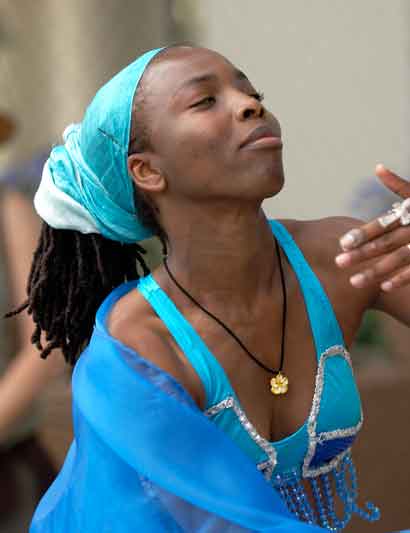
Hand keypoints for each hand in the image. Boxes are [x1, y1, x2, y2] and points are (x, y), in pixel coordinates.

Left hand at [335, 164, 409, 291]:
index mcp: (409, 212)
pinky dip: (401, 278)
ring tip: (354, 282)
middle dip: (361, 253)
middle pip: (385, 243)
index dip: (362, 234)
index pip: (382, 225)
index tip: (342, 244)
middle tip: (338, 262)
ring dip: (376, 271)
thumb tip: (378, 167)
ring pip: (398, 259)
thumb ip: (398, 184)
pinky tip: (384, 287)